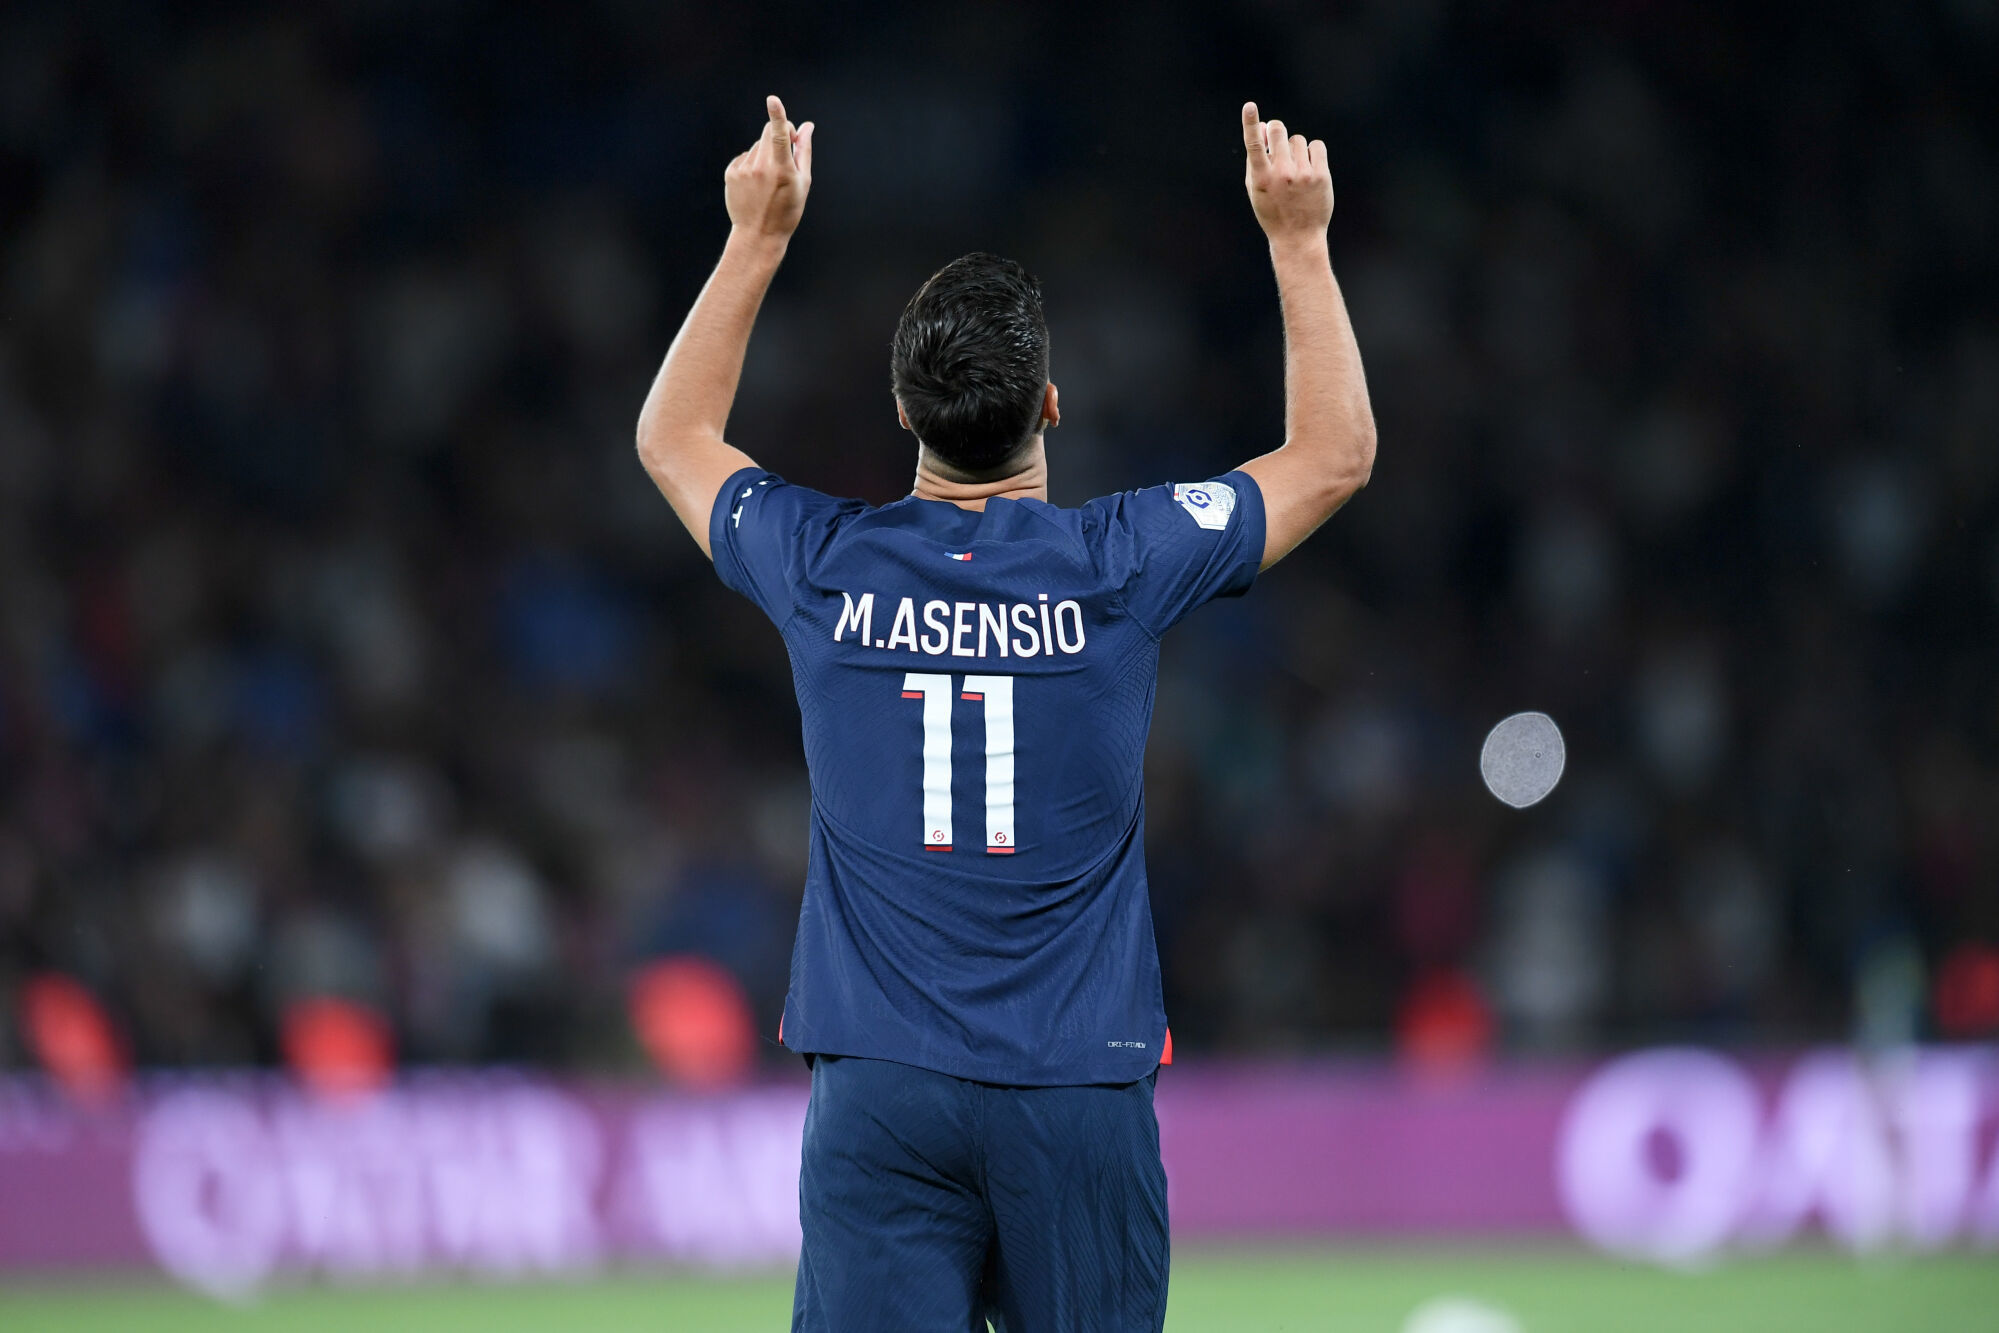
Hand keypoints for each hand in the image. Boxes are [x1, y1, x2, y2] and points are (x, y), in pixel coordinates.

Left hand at [725, 95, 814, 240]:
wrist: (759, 234)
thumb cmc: (787, 210)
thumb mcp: (803, 183)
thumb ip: (804, 151)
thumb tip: (807, 127)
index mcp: (782, 170)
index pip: (779, 135)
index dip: (778, 116)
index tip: (772, 100)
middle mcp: (760, 167)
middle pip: (768, 132)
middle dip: (778, 134)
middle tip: (787, 149)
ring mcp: (743, 170)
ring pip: (757, 146)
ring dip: (765, 154)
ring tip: (769, 180)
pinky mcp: (731, 173)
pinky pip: (745, 156)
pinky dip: (752, 164)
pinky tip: (756, 183)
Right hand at [1241, 102, 1332, 242]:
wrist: (1298, 237)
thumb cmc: (1273, 211)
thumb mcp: (1256, 190)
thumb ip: (1256, 159)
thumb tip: (1265, 128)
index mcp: (1261, 178)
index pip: (1254, 145)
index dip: (1250, 123)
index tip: (1250, 106)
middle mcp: (1282, 174)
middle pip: (1279, 130)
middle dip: (1276, 131)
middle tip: (1276, 142)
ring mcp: (1303, 174)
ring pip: (1298, 139)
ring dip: (1294, 149)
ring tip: (1294, 169)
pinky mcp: (1321, 175)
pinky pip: (1316, 146)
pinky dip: (1311, 153)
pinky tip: (1309, 167)